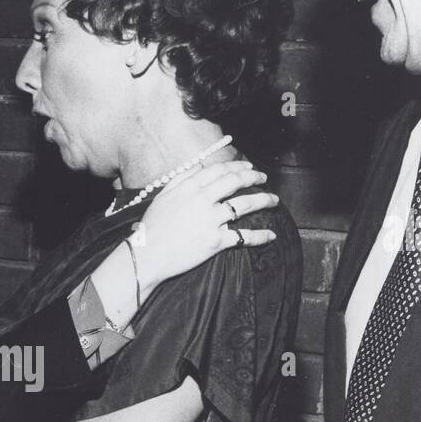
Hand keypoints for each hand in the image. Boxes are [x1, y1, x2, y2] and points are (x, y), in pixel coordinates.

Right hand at [136, 158, 277, 292]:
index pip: (219, 170)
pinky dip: (260, 237)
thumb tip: (200, 166)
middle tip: (264, 179)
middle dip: (254, 178)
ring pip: (244, 205)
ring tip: (275, 201)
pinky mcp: (215, 241)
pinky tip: (271, 236)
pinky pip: (243, 237)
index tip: (248, 168)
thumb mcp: (163, 196)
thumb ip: (182, 178)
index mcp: (189, 187)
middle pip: (235, 182)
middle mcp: (202, 200)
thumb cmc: (151, 227)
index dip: (237, 167)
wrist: (146, 255)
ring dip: (264, 201)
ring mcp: (210, 220)